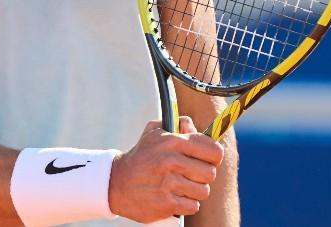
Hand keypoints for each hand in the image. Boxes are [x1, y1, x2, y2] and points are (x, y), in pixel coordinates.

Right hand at [108, 116, 223, 222]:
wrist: (116, 183)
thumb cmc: (141, 156)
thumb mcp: (155, 131)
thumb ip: (178, 124)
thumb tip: (196, 127)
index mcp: (172, 141)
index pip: (213, 151)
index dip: (214, 156)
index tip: (208, 159)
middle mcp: (171, 161)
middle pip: (210, 173)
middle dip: (203, 175)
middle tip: (192, 174)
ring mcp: (168, 184)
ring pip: (203, 191)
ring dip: (195, 191)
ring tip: (181, 186)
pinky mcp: (165, 204)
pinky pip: (193, 206)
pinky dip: (187, 204)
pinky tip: (175, 197)